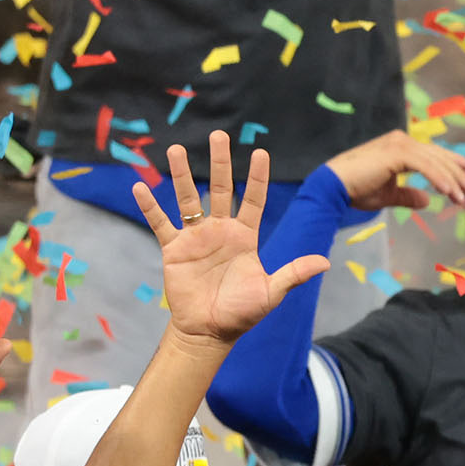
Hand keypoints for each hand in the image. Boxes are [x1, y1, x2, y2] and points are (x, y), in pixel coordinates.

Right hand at [141, 134, 326, 347]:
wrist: (210, 331)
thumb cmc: (243, 313)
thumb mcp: (271, 292)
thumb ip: (294, 273)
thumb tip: (325, 262)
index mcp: (246, 237)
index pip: (254, 200)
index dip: (257, 178)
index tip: (260, 152)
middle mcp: (221, 231)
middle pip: (221, 189)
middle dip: (221, 162)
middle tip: (218, 135)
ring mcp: (196, 238)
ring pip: (188, 199)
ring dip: (183, 175)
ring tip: (177, 149)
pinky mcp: (174, 249)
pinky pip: (160, 223)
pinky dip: (150, 206)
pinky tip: (139, 186)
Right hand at [324, 129, 464, 214]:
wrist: (333, 186)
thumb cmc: (356, 190)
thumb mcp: (388, 195)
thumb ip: (408, 196)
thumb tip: (426, 201)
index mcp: (399, 147)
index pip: (431, 154)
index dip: (450, 164)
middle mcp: (401, 141)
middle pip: (437, 156)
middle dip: (456, 173)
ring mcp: (399, 144)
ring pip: (434, 161)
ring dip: (451, 180)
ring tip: (461, 197)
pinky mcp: (396, 153)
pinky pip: (425, 166)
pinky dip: (439, 179)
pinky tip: (448, 192)